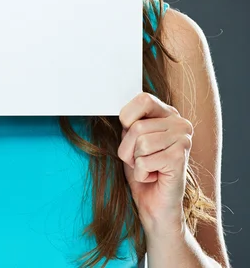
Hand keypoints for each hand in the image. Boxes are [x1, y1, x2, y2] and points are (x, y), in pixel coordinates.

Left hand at [117, 92, 193, 231]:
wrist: (156, 206)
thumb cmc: (143, 171)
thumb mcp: (131, 140)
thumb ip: (129, 123)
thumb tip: (121, 113)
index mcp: (168, 114)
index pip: (143, 99)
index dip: (127, 117)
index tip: (129, 133)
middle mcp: (180, 124)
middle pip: (137, 126)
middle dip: (128, 148)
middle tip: (139, 160)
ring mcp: (183, 140)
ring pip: (141, 142)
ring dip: (136, 161)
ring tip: (148, 168)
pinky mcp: (180, 159)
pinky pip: (144, 161)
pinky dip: (142, 173)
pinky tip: (154, 177)